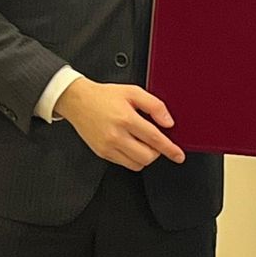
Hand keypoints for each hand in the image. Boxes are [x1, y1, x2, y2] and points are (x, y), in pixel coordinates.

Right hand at [54, 78, 184, 170]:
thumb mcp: (133, 92)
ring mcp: (108, 147)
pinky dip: (132, 158)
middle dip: (157, 151)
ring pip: (137, 164)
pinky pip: (125, 164)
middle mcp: (116, 135)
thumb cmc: (104, 96)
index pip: (154, 139)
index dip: (169, 149)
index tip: (178, 155)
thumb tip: (168, 122)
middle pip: (147, 156)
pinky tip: (130, 144)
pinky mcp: (102, 153)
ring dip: (145, 156)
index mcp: (126, 119)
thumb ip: (154, 105)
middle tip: (154, 141)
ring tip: (141, 142)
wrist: (77, 101)